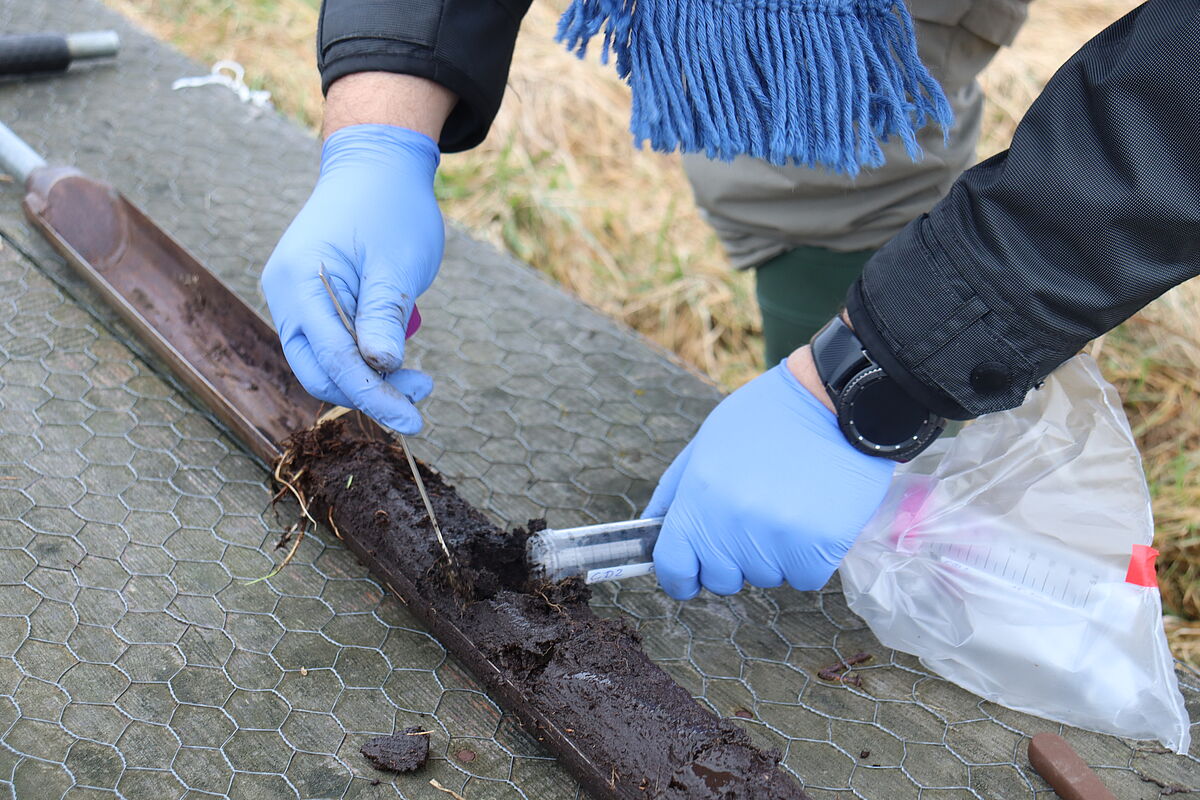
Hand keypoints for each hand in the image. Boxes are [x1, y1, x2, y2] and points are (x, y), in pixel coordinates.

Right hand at [262, 124, 441, 432]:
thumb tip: (381, 368)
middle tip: (422, 393)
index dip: (374, 395)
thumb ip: (384, 316)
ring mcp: (295, 300)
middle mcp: (285, 295)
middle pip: (320, 372)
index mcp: (298, 282)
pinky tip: (397, 361)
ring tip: (419, 378)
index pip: (333, 359)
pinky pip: (333, 346)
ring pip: (326, 364)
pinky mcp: (314, 303)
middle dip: (370, 392)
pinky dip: (365, 360)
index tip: (414, 419)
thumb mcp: (396, 263)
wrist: (377, 165)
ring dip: (370, 380)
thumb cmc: (390, 206)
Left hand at [645, 357, 894, 599]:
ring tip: (790, 506)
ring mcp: (775, 538)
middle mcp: (732, 523)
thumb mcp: (707, 441)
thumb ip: (676, 490)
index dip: (680, 576)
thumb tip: (653, 529)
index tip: (691, 575)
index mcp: (699, 496)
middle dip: (734, 560)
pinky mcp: (818, 547)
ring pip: (766, 577)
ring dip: (775, 555)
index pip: (674, 566)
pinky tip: (815, 516)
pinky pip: (805, 577)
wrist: (837, 401)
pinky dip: (810, 557)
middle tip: (755, 520)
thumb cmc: (770, 417)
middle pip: (721, 579)